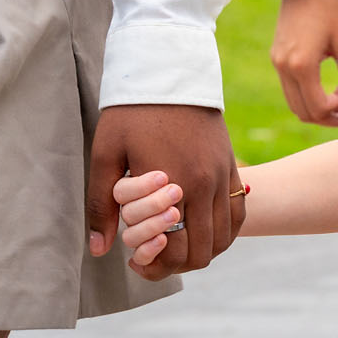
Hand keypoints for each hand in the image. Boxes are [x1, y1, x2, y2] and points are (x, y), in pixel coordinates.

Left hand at [86, 105, 244, 279]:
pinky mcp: (230, 165)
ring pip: (224, 238)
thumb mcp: (106, 153)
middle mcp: (205, 185)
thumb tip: (99, 249)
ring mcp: (222, 175)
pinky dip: (225, 232)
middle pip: (202, 251)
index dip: (154, 267)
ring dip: (202, 250)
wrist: (168, 70)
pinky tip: (202, 231)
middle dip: (177, 264)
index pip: (174, 251)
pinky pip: (239, 213)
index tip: (135, 263)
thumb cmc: (131, 111)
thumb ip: (101, 204)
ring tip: (176, 246)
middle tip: (154, 258)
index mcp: (174, 185)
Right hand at [270, 0, 337, 126]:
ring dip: (317, 108)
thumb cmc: (328, 8)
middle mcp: (284, 67)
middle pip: (304, 112)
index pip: (318, 108)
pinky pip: (290, 89)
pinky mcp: (276, 57)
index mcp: (302, 64)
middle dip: (329, 117)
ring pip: (294, 103)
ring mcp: (277, 62)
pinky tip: (325, 87)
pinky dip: (307, 96)